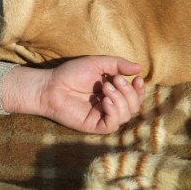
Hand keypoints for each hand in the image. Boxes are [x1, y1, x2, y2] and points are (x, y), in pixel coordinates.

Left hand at [1, 56, 144, 133]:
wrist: (51, 85)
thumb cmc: (70, 73)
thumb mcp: (97, 63)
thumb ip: (117, 64)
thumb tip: (140, 68)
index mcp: (112, 92)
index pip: (134, 96)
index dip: (139, 89)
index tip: (138, 79)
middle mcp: (109, 105)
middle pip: (133, 106)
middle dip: (128, 92)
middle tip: (113, 81)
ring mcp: (102, 116)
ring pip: (126, 115)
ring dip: (120, 99)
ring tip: (105, 87)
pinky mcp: (94, 125)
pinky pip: (113, 124)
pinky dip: (114, 112)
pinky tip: (105, 101)